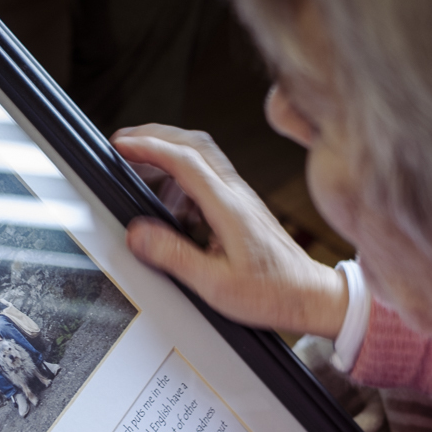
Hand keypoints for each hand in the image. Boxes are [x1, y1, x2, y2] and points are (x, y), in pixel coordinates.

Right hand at [114, 125, 348, 339]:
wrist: (309, 296)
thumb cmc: (272, 292)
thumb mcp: (215, 284)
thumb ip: (174, 256)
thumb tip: (138, 234)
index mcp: (228, 207)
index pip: (184, 161)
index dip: (149, 148)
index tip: (122, 146)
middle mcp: (235, 194)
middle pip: (193, 143)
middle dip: (154, 136)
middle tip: (124, 143)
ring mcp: (240, 198)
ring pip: (201, 155)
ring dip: (167, 153)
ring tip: (139, 170)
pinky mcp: (241, 207)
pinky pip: (208, 176)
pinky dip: (181, 175)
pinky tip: (169, 201)